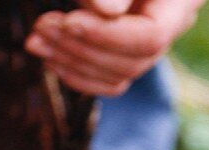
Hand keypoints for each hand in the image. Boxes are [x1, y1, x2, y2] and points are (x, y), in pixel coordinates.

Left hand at [26, 0, 202, 96]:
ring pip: (120, 75)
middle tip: (42, 25)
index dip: (107, 35)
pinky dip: (77, 73)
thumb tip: (106, 10)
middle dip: (82, 47)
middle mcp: (173, 18)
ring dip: (72, 61)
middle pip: (134, 60)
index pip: (151, 36)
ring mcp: (150, 36)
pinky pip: (110, 80)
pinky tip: (49, 56)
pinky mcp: (128, 46)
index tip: (68, 19)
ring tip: (36, 39)